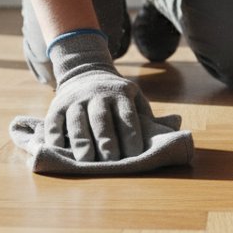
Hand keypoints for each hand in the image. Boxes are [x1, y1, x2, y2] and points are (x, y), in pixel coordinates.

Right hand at [45, 30, 154, 160]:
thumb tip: (178, 125)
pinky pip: (54, 120)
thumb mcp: (135, 99)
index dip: (131, 136)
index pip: (127, 116)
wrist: (85, 71)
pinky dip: (55, 134)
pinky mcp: (58, 105)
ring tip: (86, 160)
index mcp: (121, 94)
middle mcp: (98, 95)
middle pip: (102, 119)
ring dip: (81, 140)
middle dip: (107, 140)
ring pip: (78, 119)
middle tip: (111, 161)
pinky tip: (57, 148)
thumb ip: (151, 116)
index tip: (135, 155)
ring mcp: (76, 99)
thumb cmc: (116, 97)